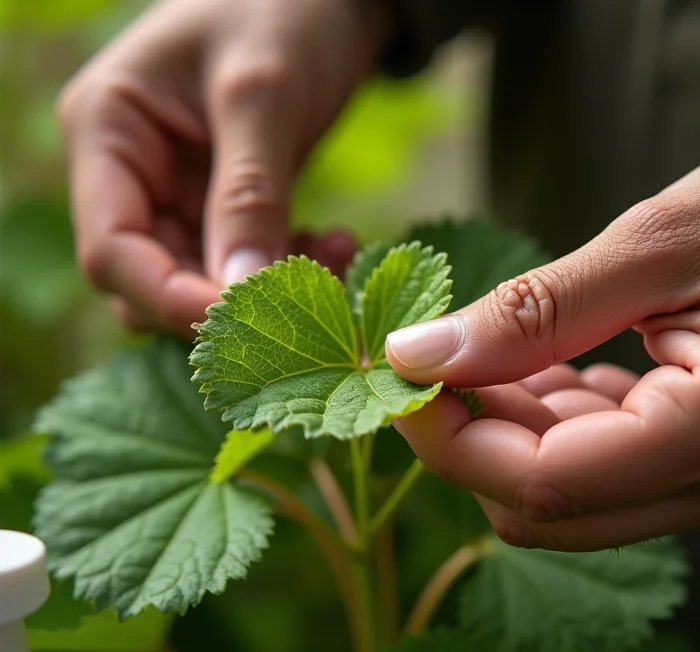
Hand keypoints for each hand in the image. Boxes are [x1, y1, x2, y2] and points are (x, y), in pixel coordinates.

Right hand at [58, 0, 389, 336]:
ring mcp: (177, 194)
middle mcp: (132, 174)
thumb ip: (249, 195)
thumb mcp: (263, 95)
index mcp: (109, 134)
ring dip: (266, 291)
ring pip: (202, 282)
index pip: (112, 251)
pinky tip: (336, 245)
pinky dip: (287, 269)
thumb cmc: (283, 9)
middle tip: (303, 296)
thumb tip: (242, 294)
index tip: (242, 319)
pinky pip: (242, 264)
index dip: (169, 298)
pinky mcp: (221, 206)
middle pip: (152, 281)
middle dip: (226, 302)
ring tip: (336, 260)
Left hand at [387, 139, 699, 550]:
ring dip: (513, 428)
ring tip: (511, 345)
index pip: (538, 482)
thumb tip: (418, 355)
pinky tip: (562, 364)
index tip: (405, 375)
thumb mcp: (660, 242)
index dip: (449, 440)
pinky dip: (556, 426)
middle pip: (542, 506)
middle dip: (473, 437)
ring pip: (565, 496)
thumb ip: (535, 312)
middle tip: (447, 355)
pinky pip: (601, 474)